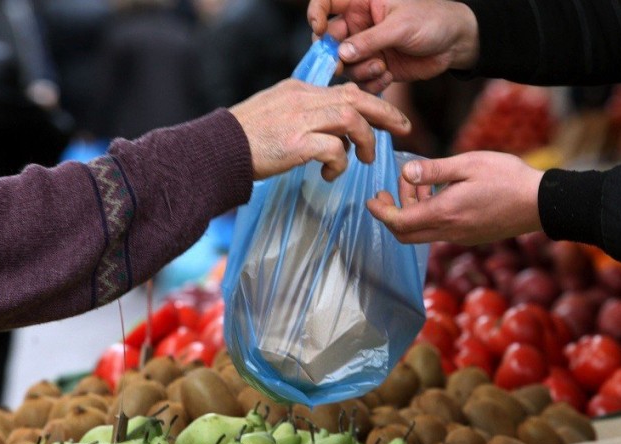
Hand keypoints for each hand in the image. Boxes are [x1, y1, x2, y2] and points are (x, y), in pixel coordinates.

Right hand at [230, 79, 410, 180]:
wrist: (217, 150)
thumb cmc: (245, 139)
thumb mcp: (277, 114)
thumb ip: (305, 115)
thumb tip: (335, 134)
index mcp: (299, 90)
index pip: (345, 90)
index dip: (372, 103)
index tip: (387, 117)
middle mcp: (303, 100)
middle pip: (356, 98)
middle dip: (386, 112)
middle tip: (403, 128)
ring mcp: (299, 120)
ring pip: (350, 120)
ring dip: (365, 141)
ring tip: (364, 160)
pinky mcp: (296, 144)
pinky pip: (334, 149)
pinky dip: (340, 163)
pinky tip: (330, 175)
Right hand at [307, 0, 478, 92]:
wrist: (455, 43)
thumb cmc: (431, 21)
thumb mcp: (400, 26)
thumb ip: (370, 40)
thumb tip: (341, 53)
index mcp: (361, 3)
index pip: (326, 3)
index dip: (316, 14)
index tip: (318, 29)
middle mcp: (360, 25)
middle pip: (330, 40)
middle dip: (335, 54)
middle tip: (342, 64)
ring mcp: (367, 48)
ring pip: (345, 64)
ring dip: (359, 70)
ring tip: (381, 68)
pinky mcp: (377, 68)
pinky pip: (361, 81)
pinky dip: (371, 83)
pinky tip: (388, 77)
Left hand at [367, 151, 543, 244]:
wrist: (541, 203)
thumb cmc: (507, 178)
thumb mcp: (468, 164)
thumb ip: (434, 170)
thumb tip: (405, 173)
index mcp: (445, 213)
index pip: (399, 222)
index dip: (380, 212)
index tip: (372, 198)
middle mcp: (449, 231)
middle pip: (405, 235)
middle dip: (392, 213)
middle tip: (391, 190)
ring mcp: (461, 237)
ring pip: (423, 232)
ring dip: (413, 211)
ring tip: (421, 184)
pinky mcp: (471, 237)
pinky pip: (440, 231)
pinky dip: (430, 215)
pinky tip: (441, 194)